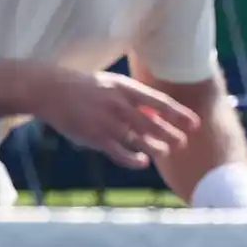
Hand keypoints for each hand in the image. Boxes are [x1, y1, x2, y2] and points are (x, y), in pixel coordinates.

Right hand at [29, 70, 200, 167]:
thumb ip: (134, 99)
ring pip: (138, 139)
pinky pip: (119, 152)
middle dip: (171, 134)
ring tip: (167, 152)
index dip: (179, 114)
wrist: (51, 90)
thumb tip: (157, 114)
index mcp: (125, 88)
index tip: (195, 123)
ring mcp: (106, 122)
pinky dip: (133, 159)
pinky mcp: (94, 137)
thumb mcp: (113, 85)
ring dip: (156, 147)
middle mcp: (118, 104)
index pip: (159, 102)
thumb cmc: (87, 88)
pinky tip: (143, 162)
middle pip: (152, 123)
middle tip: (184, 143)